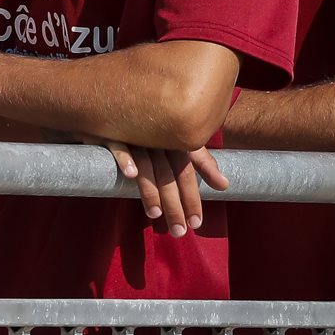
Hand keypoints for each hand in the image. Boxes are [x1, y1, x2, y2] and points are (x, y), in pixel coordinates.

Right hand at [104, 140, 227, 236]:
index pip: (187, 174)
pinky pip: (119, 146)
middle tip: (179, 231)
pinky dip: (125, 159)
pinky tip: (130, 175)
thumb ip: (201, 162)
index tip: (197, 223)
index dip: (193, 198)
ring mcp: (134, 135)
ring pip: (146, 166)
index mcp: (174, 141)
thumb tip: (225, 186)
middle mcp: (157, 138)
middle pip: (169, 176)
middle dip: (175, 205)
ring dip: (151, 190)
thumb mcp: (177, 142)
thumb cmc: (148, 128)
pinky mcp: (110, 132)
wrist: (112, 104)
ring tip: (155, 214)